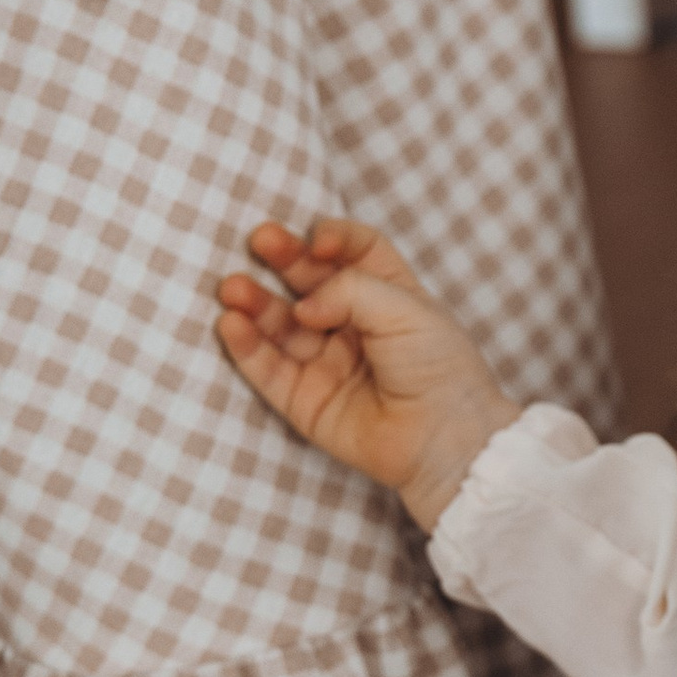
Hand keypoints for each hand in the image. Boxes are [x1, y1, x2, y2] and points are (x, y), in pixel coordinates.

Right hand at [215, 217, 519, 528]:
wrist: (445, 439)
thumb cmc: (440, 369)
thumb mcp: (405, 308)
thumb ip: (350, 290)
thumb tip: (302, 305)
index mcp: (390, 294)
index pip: (355, 250)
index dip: (334, 237)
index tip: (318, 241)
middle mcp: (355, 324)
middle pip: (310, 280)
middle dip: (283, 258)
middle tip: (260, 241)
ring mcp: (327, 362)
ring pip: (281, 325)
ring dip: (254, 303)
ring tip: (233, 288)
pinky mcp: (305, 400)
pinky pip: (268, 370)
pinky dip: (247, 347)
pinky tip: (232, 323)